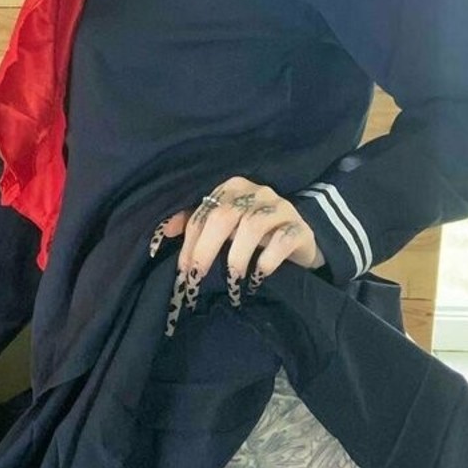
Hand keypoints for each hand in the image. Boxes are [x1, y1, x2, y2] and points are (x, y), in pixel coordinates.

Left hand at [153, 176, 325, 307]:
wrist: (299, 242)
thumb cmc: (255, 234)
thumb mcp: (225, 227)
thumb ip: (197, 224)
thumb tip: (166, 231)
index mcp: (232, 188)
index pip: (205, 213)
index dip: (190, 243)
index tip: (183, 271)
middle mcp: (257, 192)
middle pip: (224, 216)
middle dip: (206, 249)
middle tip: (198, 277)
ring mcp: (281, 207)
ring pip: (252, 226)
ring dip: (237, 256)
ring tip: (232, 279)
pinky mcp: (301, 227)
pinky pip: (282, 240)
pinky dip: (267, 260)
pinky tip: (259, 275)